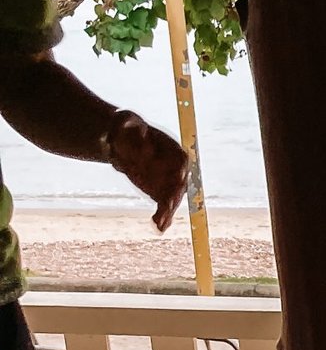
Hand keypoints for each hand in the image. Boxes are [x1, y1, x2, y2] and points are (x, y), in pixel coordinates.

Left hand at [108, 114, 188, 231]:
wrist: (119, 141)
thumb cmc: (124, 128)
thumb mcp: (125, 122)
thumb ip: (134, 130)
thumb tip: (145, 143)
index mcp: (170, 148)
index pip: (181, 160)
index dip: (181, 168)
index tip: (179, 175)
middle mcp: (173, 167)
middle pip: (179, 182)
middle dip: (174, 194)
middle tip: (168, 204)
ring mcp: (167, 181)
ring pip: (172, 198)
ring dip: (168, 211)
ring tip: (160, 223)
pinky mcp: (158, 192)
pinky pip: (163, 206)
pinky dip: (162, 218)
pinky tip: (158, 228)